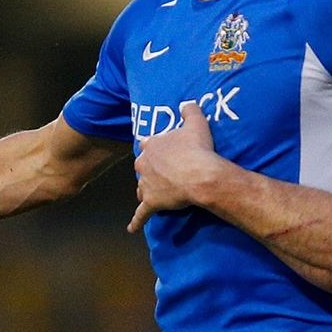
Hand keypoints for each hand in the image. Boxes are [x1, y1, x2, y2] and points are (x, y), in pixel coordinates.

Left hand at [127, 104, 231, 231]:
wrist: (200, 175)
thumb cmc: (198, 148)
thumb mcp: (196, 122)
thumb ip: (189, 110)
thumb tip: (186, 103)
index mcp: (151, 145)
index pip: (147, 144)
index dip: (156, 148)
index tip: (163, 150)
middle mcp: (143, 164)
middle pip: (142, 166)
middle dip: (150, 169)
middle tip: (164, 171)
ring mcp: (146, 184)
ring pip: (141, 188)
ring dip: (147, 189)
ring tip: (157, 193)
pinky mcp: (151, 202)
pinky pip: (141, 214)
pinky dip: (136, 221)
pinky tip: (132, 228)